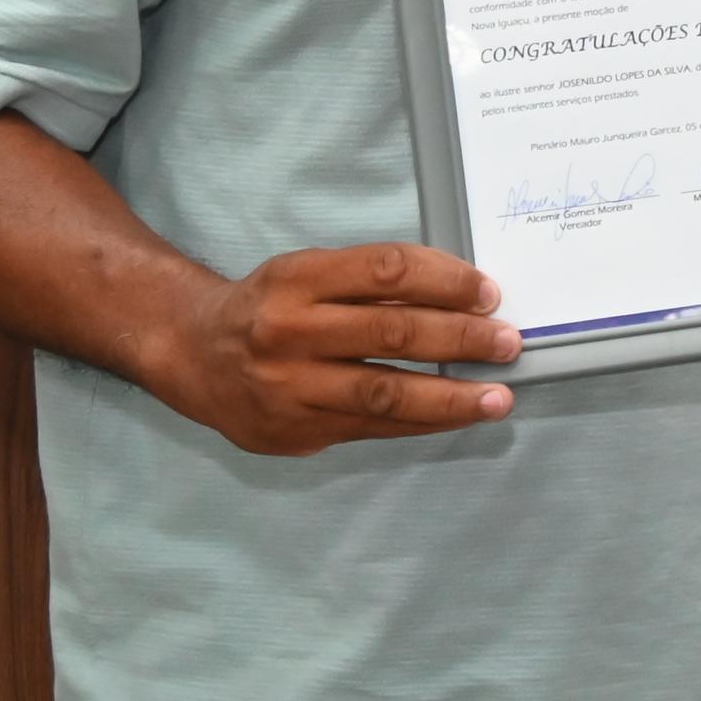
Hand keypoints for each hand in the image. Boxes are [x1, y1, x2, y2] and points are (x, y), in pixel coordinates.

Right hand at [141, 241, 521, 457]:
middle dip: (460, 337)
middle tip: (508, 341)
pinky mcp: (293, 430)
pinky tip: (456, 417)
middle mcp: (287, 331)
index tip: (488, 293)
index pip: (385, 270)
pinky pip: (371, 427)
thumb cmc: (269, 308)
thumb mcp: (306, 275)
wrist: (192, 356)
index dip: (445, 279)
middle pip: (391, 331)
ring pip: (384, 391)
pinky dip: (421, 422)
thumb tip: (462, 297)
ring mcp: (288, 386)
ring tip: (497, 398)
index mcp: (296, 278)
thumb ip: (369, 284)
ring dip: (450, 396)